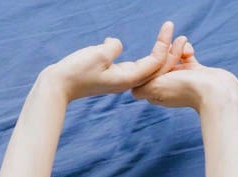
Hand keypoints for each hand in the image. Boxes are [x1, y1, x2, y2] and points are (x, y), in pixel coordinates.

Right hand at [45, 21, 186, 102]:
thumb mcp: (97, 54)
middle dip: (169, 53)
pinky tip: (125, 45)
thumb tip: (116, 45)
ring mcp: (118, 80)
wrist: (58, 87)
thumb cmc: (76, 71)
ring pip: (145, 68)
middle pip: (154, 69)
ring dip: (156, 55)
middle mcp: (126, 82)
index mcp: (127, 78)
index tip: (170, 27)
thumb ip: (113, 47)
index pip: (154, 63)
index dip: (165, 45)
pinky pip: (131, 66)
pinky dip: (139, 56)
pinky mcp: (110, 77)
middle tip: (178, 35)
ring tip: (165, 39)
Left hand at [131, 26, 237, 111]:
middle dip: (164, 54)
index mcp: (155, 94)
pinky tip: (190, 51)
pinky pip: (185, 58)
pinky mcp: (195, 73)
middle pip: (158, 65)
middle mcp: (167, 88)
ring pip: (172, 59)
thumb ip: (140, 89)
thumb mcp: (154, 88)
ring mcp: (181, 80)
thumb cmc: (184, 89)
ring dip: (176, 49)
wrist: (215, 91)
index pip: (145, 74)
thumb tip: (133, 92)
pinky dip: (186, 51)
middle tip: (173, 50)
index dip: (150, 65)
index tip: (158, 62)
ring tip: (183, 44)